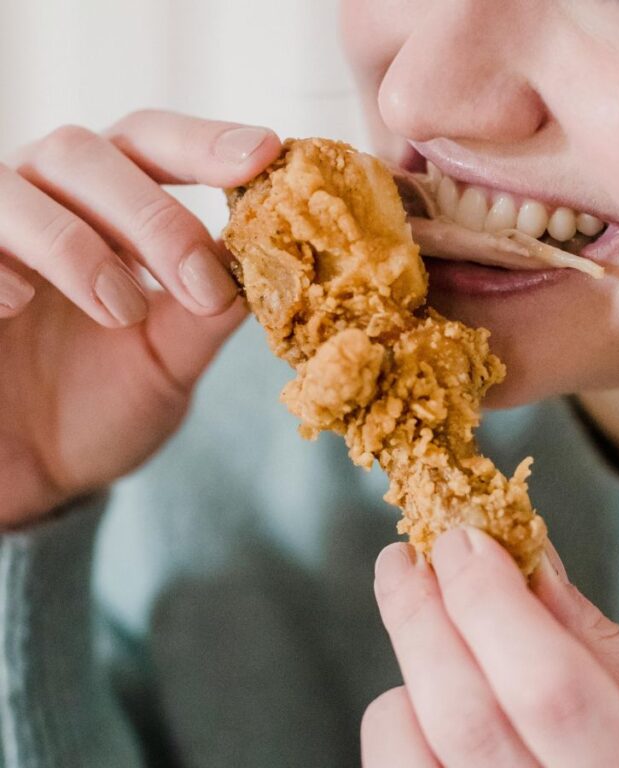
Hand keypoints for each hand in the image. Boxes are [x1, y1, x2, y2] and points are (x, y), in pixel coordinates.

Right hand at [0, 111, 280, 524]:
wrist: (23, 474)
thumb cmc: (96, 407)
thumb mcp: (167, 363)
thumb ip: (207, 312)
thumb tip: (267, 262)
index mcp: (104, 210)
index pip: (151, 146)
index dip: (204, 142)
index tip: (265, 154)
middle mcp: (41, 202)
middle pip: (86, 152)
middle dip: (153, 217)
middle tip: (199, 287)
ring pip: (15, 186)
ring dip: (78, 245)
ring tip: (118, 311)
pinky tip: (17, 305)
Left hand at [365, 528, 618, 766]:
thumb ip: (610, 648)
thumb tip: (524, 559)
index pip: (550, 688)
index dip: (493, 604)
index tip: (461, 539)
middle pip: (465, 717)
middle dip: (422, 616)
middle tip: (406, 559)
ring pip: (407, 743)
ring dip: (414, 672)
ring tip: (445, 643)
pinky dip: (400, 721)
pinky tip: (437, 707)